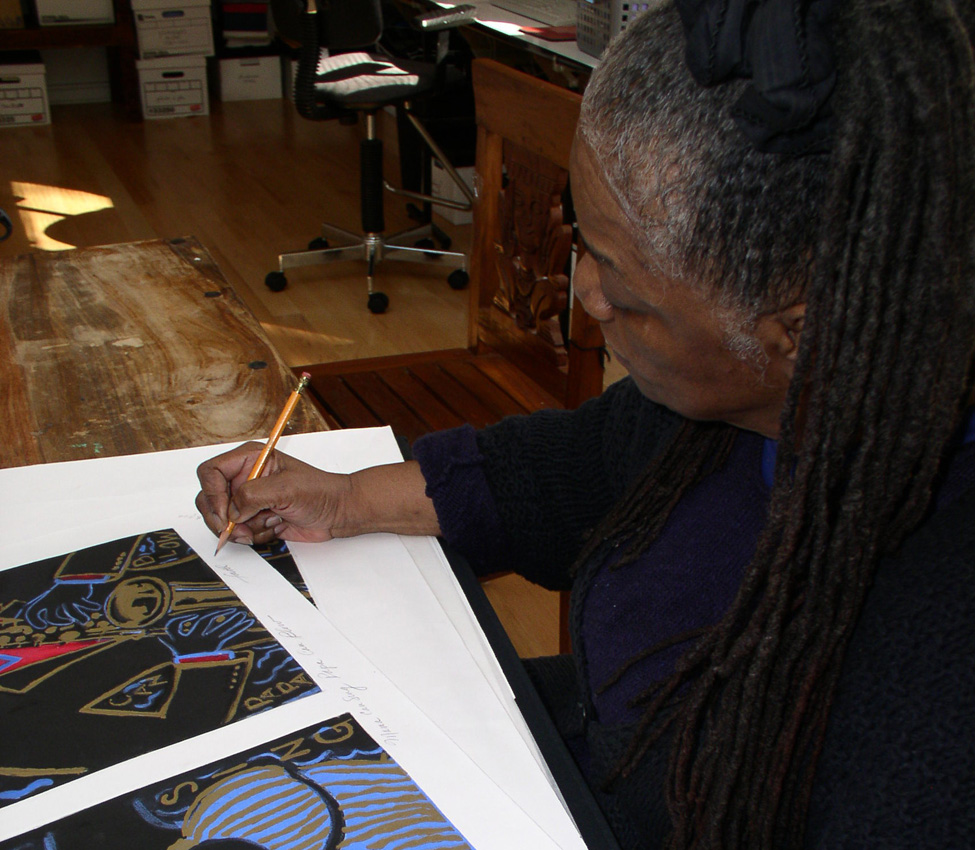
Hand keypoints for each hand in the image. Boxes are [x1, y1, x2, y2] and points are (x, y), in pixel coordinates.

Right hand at [195, 443, 351, 546]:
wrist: (337, 512)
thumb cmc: (320, 491)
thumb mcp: (286, 488)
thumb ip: (253, 495)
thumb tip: (231, 511)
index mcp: (249, 459)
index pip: (210, 472)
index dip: (212, 494)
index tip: (225, 513)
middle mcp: (244, 478)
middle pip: (209, 499)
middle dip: (223, 519)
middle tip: (240, 529)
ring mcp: (248, 500)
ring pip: (222, 521)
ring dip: (243, 529)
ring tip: (270, 522)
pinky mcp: (254, 519)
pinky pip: (238, 533)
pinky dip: (253, 536)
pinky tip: (275, 527)